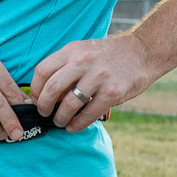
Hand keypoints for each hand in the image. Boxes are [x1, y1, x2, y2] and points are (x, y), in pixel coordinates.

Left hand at [29, 32, 157, 131]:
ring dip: (60, 117)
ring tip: (60, 122)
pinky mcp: (113, 92)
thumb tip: (45, 92)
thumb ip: (65, 66)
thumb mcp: (83, 51)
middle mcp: (83, 61)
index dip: (35, 89)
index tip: (35, 100)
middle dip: (44, 106)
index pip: (42, 71)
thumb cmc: (107, 55)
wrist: (142, 53)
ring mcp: (99, 76)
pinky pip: (89, 113)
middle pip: (52, 88)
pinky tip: (73, 126)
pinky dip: (78, 124)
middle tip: (44, 113)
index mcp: (72, 50)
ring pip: (69, 104)